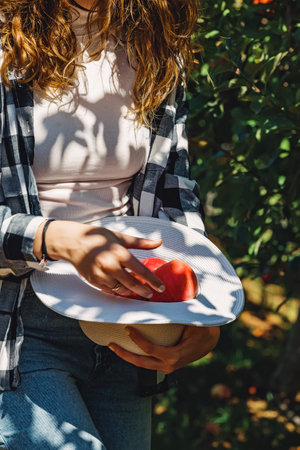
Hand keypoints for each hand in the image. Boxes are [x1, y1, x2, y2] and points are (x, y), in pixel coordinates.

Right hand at [33, 220, 164, 297]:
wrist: (74, 242)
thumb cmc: (98, 238)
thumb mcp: (120, 237)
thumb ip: (140, 242)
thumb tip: (158, 243)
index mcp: (119, 253)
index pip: (141, 271)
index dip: (153, 281)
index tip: (160, 287)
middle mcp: (111, 265)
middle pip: (132, 284)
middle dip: (144, 291)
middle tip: (151, 294)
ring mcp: (101, 275)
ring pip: (121, 290)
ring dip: (131, 292)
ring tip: (138, 291)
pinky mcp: (94, 281)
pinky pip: (110, 291)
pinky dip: (118, 291)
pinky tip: (124, 290)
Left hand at [108, 325, 219, 373]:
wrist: (210, 340)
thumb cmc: (201, 328)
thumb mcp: (191, 321)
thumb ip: (178, 314)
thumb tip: (165, 300)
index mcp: (174, 356)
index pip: (150, 349)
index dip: (137, 340)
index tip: (127, 328)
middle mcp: (168, 365)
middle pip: (140, 363)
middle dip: (123, 354)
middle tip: (110, 344)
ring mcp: (167, 367)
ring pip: (143, 364)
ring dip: (128, 356)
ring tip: (114, 345)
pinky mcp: (166, 365)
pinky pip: (148, 361)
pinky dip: (137, 354)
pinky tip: (127, 346)